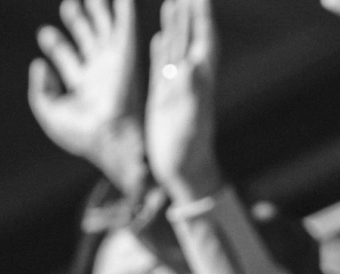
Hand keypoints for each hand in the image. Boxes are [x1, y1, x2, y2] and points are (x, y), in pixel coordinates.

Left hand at [29, 0, 145, 195]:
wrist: (108, 133)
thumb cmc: (79, 132)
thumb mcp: (50, 112)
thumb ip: (39, 90)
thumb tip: (37, 65)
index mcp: (81, 85)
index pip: (67, 57)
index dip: (55, 43)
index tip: (43, 33)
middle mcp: (98, 70)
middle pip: (86, 37)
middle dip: (77, 21)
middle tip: (68, 4)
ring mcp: (113, 60)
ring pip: (104, 27)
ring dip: (97, 9)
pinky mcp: (127, 52)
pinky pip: (125, 23)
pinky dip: (123, 8)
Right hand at [144, 0, 220, 203]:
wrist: (182, 170)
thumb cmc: (188, 149)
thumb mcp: (189, 120)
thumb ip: (190, 91)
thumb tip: (189, 64)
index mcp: (198, 79)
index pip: (202, 38)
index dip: (201, 16)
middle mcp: (188, 78)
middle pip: (189, 36)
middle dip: (189, 12)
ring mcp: (175, 87)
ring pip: (174, 48)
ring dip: (174, 25)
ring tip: (173, 2)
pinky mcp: (163, 99)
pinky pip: (161, 68)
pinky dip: (161, 50)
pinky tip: (157, 38)